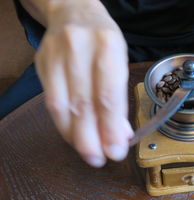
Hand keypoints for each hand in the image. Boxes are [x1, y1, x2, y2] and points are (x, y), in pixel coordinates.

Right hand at [33, 0, 132, 166]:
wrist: (73, 11)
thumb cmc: (103, 41)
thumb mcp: (120, 62)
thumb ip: (120, 98)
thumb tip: (121, 135)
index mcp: (108, 45)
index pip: (108, 94)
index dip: (111, 128)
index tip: (116, 151)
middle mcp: (80, 48)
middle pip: (84, 102)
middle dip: (93, 138)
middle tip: (100, 160)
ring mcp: (56, 55)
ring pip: (63, 105)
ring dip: (76, 136)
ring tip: (88, 155)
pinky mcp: (41, 64)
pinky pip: (50, 102)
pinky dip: (63, 124)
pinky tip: (73, 137)